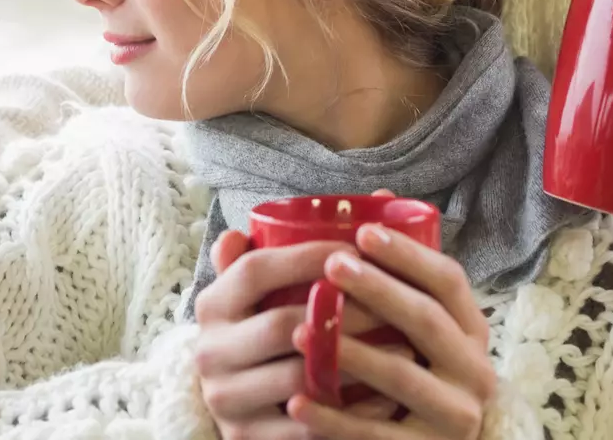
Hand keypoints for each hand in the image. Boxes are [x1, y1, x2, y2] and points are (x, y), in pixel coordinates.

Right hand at [194, 231, 399, 439]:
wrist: (240, 410)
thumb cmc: (265, 336)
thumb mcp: (266, 292)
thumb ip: (300, 246)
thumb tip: (379, 196)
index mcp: (213, 305)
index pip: (254, 269)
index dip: (306, 256)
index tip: (358, 249)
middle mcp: (208, 350)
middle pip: (281, 325)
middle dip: (345, 314)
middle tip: (394, 307)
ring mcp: (224, 399)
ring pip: (297, 378)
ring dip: (355, 364)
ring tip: (403, 352)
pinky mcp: (244, 439)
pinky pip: (305, 428)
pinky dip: (350, 414)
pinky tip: (386, 400)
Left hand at [285, 224, 494, 439]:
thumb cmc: (421, 370)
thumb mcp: (422, 326)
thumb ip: (403, 273)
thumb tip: (380, 198)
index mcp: (471, 330)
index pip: (449, 281)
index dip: (408, 254)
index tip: (363, 232)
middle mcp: (473, 371)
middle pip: (427, 322)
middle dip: (378, 290)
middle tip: (331, 266)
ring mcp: (454, 416)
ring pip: (400, 377)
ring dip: (349, 351)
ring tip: (301, 331)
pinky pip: (376, 434)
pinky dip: (333, 419)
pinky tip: (297, 401)